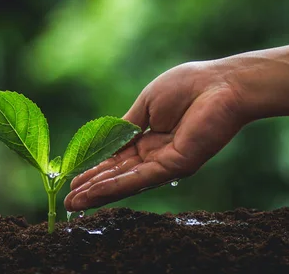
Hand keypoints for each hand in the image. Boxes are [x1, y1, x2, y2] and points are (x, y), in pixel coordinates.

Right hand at [64, 60, 248, 210]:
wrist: (220, 84)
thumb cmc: (187, 86)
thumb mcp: (146, 104)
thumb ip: (126, 125)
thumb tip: (106, 140)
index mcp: (149, 138)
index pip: (118, 159)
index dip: (96, 169)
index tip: (74, 179)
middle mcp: (156, 155)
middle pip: (119, 175)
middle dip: (93, 187)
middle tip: (67, 201)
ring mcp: (166, 163)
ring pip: (127, 182)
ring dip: (99, 193)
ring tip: (74, 204)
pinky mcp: (176, 166)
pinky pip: (141, 178)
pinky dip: (116, 186)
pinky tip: (95, 192)